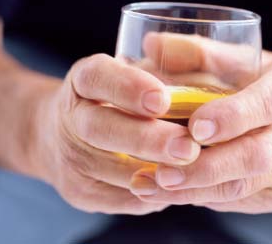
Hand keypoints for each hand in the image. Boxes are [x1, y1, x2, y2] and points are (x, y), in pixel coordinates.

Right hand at [28, 54, 200, 213]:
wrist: (69, 135)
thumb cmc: (119, 98)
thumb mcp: (134, 74)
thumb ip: (163, 73)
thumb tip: (202, 85)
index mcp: (83, 79)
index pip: (98, 77)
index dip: (129, 87)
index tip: (162, 99)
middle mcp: (71, 118)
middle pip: (102, 129)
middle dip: (148, 139)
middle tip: (188, 147)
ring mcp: (71, 159)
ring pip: (116, 171)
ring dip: (159, 173)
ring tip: (196, 169)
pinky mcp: (81, 192)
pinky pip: (123, 198)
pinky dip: (156, 193)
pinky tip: (182, 184)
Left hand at [130, 51, 271, 213]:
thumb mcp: (258, 60)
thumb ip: (205, 52)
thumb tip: (151, 44)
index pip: (266, 105)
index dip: (232, 117)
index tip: (195, 127)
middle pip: (254, 156)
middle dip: (206, 167)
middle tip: (163, 172)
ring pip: (245, 187)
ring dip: (198, 190)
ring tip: (154, 188)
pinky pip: (243, 200)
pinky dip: (206, 198)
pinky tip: (172, 194)